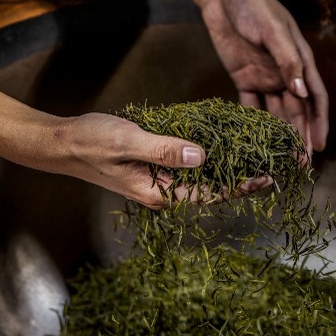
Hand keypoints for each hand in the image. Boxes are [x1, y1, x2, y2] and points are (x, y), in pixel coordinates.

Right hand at [60, 113, 271, 209]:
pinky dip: (208, 154)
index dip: (241, 187)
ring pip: (201, 176)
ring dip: (228, 165)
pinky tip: (223, 142)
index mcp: (158, 191)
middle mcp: (162, 189)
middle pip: (210, 188)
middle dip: (242, 176)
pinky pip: (187, 163)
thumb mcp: (128, 142)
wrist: (63, 144)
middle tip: (273, 162)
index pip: (209, 194)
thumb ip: (164, 149)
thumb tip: (203, 156)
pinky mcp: (154, 165)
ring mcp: (158, 178)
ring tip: (257, 153)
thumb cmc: (90, 142)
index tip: (268, 177)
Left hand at [200, 0, 328, 155]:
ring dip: (278, 135)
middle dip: (299, 137)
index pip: (315, 98)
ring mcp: (265, 77)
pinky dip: (253, 123)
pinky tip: (251, 143)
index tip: (317, 146)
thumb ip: (287, 60)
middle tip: (298, 165)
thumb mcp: (272, 30)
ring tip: (278, 160)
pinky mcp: (244, 78)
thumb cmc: (253, 5)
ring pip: (275, 113)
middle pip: (296, 111)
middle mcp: (285, 74)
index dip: (318, 122)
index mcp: (300, 61)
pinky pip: (251, 106)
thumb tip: (302, 91)